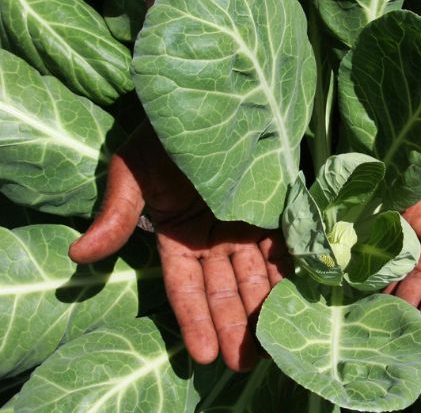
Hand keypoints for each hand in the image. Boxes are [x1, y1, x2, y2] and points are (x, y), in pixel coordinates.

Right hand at [68, 124, 289, 371]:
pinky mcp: (276, 207)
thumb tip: (80, 255)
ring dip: (266, 307)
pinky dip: (292, 270)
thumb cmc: (163, 132)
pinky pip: (285, 244)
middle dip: (236, 326)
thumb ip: (116, 215)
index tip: (205, 356)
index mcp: (178, 235)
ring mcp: (246, 224)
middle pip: (226, 289)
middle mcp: (214, 237)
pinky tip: (302, 297)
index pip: (187, 288)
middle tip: (248, 362)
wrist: (206, 96)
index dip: (195, 321)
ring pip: (257, 274)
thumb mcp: (133, 173)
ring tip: (276, 342)